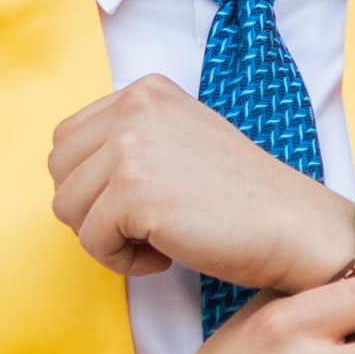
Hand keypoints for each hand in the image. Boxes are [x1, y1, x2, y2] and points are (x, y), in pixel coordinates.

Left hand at [52, 75, 354, 295]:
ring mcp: (131, 146)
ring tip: (158, 241)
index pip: (69, 139)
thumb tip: (71, 175)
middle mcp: (134, 107)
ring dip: (107, 238)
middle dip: (92, 210)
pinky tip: (164, 257)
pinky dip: (122, 262)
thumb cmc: (244, 200)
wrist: (294, 227)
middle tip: (144, 227)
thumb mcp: (183, 141)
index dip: (93, 185)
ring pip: (68, 208)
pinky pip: (91, 241)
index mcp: (145, 91)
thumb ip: (131, 141)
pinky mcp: (132, 191)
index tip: (141, 205)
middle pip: (60, 172)